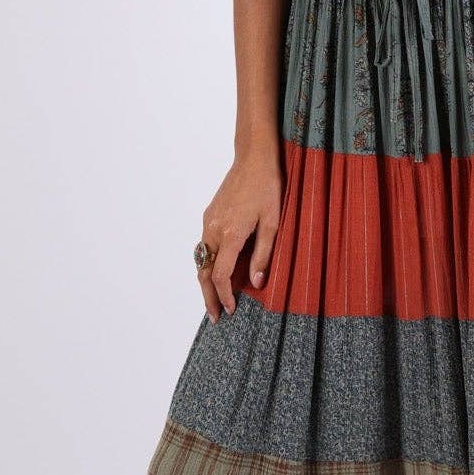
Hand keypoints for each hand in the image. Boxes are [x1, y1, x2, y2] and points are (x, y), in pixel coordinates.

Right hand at [197, 142, 283, 320]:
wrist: (254, 158)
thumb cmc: (268, 187)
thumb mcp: (273, 222)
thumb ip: (263, 254)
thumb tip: (257, 283)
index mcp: (231, 233)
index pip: (220, 275)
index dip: (224, 295)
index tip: (230, 310)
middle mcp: (214, 229)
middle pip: (203, 271)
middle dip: (208, 296)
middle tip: (214, 316)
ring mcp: (209, 221)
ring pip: (200, 259)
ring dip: (205, 281)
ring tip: (214, 299)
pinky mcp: (209, 214)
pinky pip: (203, 246)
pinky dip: (206, 264)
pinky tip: (216, 271)